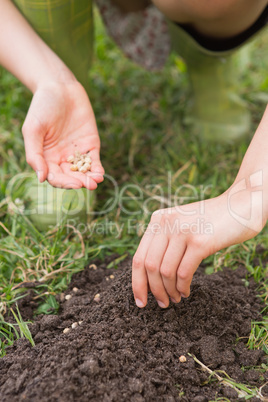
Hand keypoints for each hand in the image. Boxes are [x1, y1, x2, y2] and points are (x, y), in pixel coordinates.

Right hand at [22, 80, 103, 189]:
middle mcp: (62, 158)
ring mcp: (77, 152)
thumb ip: (35, 155)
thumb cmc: (42, 107)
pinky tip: (100, 173)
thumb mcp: (33, 130)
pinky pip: (94, 161)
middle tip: (88, 185)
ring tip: (96, 181)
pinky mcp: (90, 145)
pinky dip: (97, 169)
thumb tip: (41, 178)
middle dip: (80, 182)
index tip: (74, 184)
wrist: (60, 87)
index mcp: (47, 158)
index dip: (64, 183)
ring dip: (90, 178)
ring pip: (84, 172)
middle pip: (71, 177)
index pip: (55, 177)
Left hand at [132, 186, 264, 307]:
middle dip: (153, 291)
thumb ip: (164, 238)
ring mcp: (183, 231)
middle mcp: (166, 223)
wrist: (241, 206)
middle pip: (149, 267)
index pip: (139, 257)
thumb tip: (150, 273)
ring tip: (176, 299)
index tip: (140, 301)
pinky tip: (186, 292)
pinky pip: (184, 273)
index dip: (137, 283)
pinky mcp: (200, 242)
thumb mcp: (180, 222)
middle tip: (162, 304)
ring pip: (165, 272)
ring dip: (169, 291)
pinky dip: (183, 288)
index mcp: (158, 219)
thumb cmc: (210, 219)